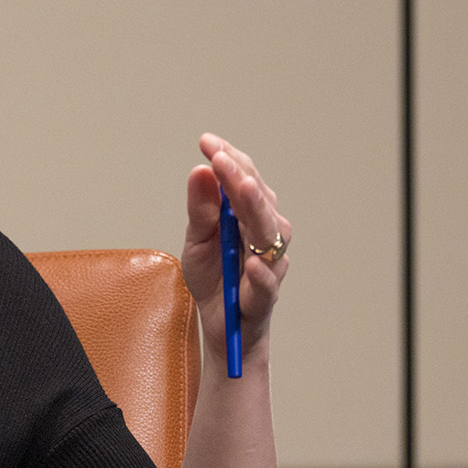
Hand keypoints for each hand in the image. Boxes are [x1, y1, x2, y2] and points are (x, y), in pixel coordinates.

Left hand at [181, 133, 290, 358]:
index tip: (207, 142)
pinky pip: (267, 284)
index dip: (228, 159)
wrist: (221, 326)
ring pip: (269, 234)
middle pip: (258, 200)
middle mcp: (265, 234)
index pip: (244, 179)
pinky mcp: (265, 297)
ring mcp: (269, 264)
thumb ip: (200, 208)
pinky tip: (252, 264)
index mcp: (248, 216)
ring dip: (256, 210)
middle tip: (220, 157)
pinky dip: (262, 275)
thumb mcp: (197, 240)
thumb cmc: (215, 278)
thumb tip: (200, 170)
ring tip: (241, 188)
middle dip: (239, 175)